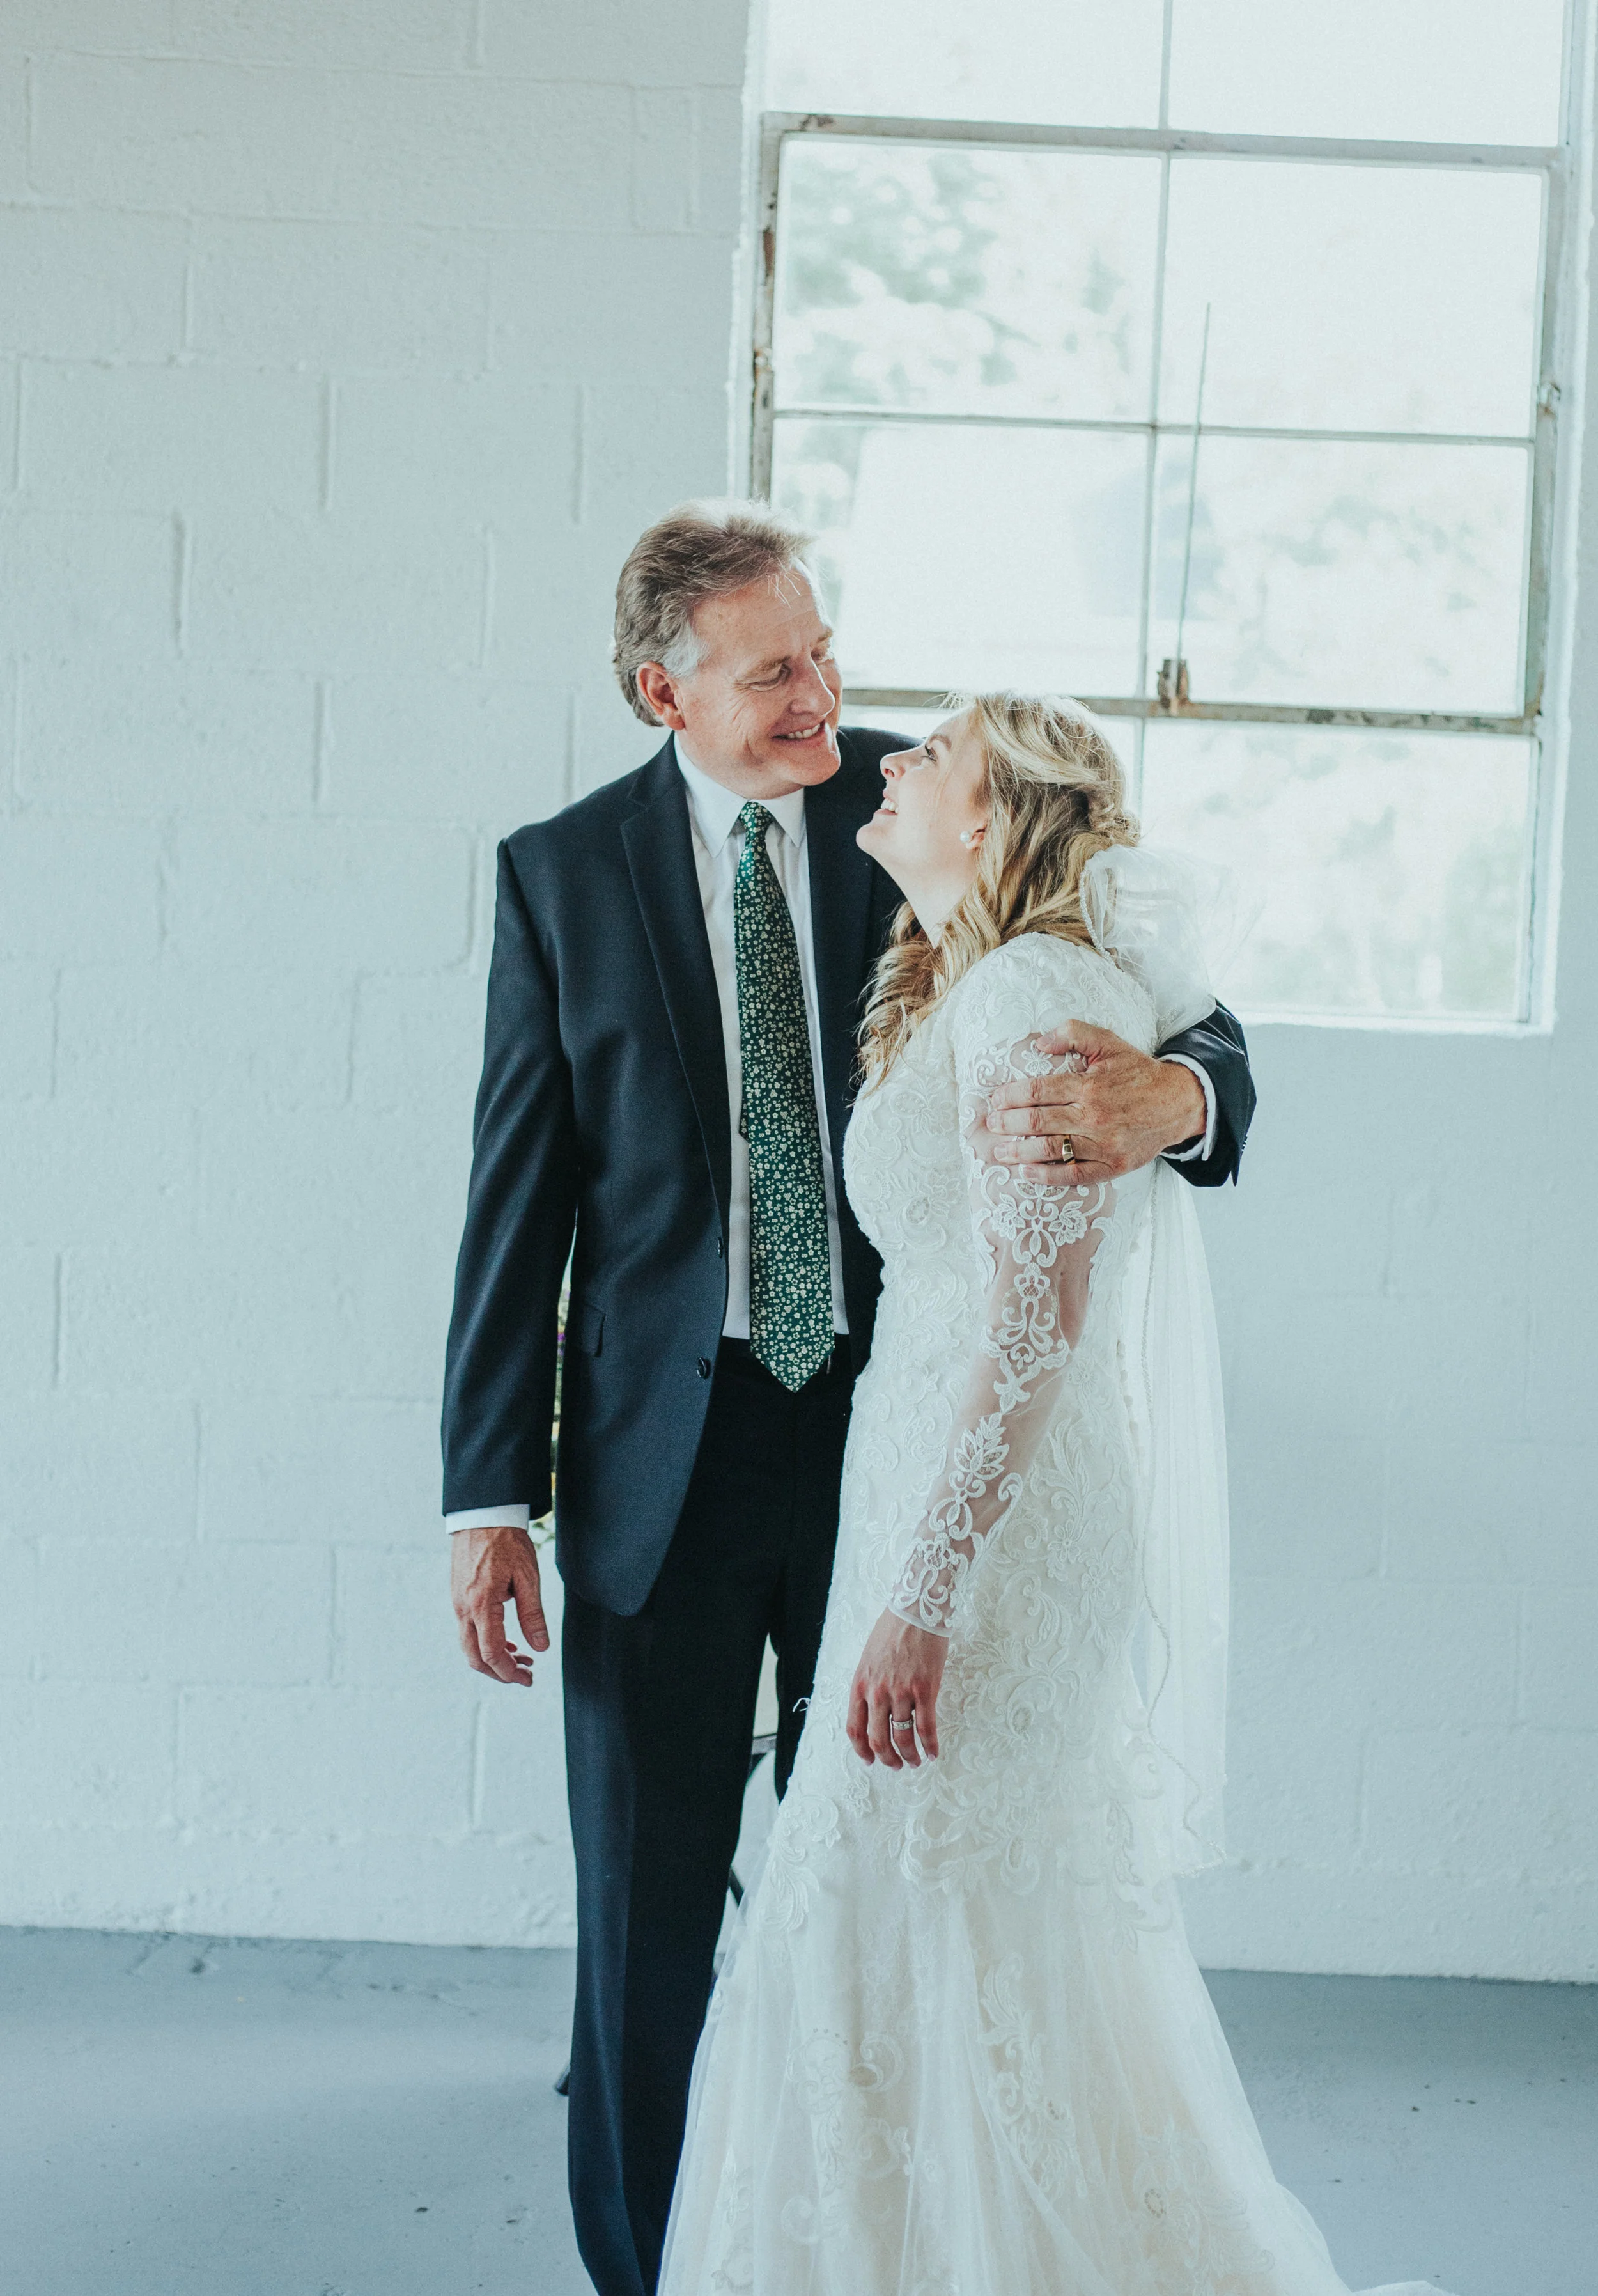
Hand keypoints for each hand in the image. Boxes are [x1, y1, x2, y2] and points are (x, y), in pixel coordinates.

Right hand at [451, 1522, 549, 1686]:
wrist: (482, 1515)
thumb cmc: (507, 1542)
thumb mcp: (527, 1577)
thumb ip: (533, 1614)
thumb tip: (541, 1647)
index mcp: (481, 1605)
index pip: (492, 1653)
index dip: (510, 1673)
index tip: (528, 1679)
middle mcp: (464, 1609)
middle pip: (475, 1658)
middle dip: (500, 1673)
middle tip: (527, 1676)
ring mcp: (458, 1604)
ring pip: (470, 1647)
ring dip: (494, 1659)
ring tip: (523, 1659)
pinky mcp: (459, 1598)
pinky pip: (469, 1631)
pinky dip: (487, 1643)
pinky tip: (509, 1641)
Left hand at [846, 1607, 947, 1766]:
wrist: (915, 1610)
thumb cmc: (892, 1630)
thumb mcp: (868, 1658)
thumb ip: (869, 1685)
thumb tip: (874, 1710)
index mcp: (860, 1684)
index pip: (854, 1728)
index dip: (861, 1750)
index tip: (870, 1760)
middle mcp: (877, 1692)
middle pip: (877, 1739)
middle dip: (887, 1759)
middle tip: (896, 1765)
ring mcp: (901, 1692)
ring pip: (902, 1737)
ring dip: (909, 1756)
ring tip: (915, 1761)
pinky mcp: (925, 1690)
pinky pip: (926, 1727)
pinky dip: (930, 1745)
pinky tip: (933, 1753)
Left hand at [979, 1021, 1205, 1184]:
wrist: (1177, 1103)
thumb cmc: (1137, 1072)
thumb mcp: (1108, 1042)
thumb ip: (1073, 1034)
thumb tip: (1039, 1042)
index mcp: (1089, 1085)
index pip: (1038, 1091)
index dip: (1010, 1096)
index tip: (994, 1100)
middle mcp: (1094, 1116)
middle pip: (1039, 1121)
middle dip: (1008, 1124)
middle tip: (990, 1125)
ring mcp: (1103, 1145)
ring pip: (1051, 1150)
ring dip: (1019, 1152)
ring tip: (998, 1152)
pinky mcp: (1112, 1167)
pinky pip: (1073, 1175)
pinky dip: (1047, 1177)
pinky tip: (1026, 1173)